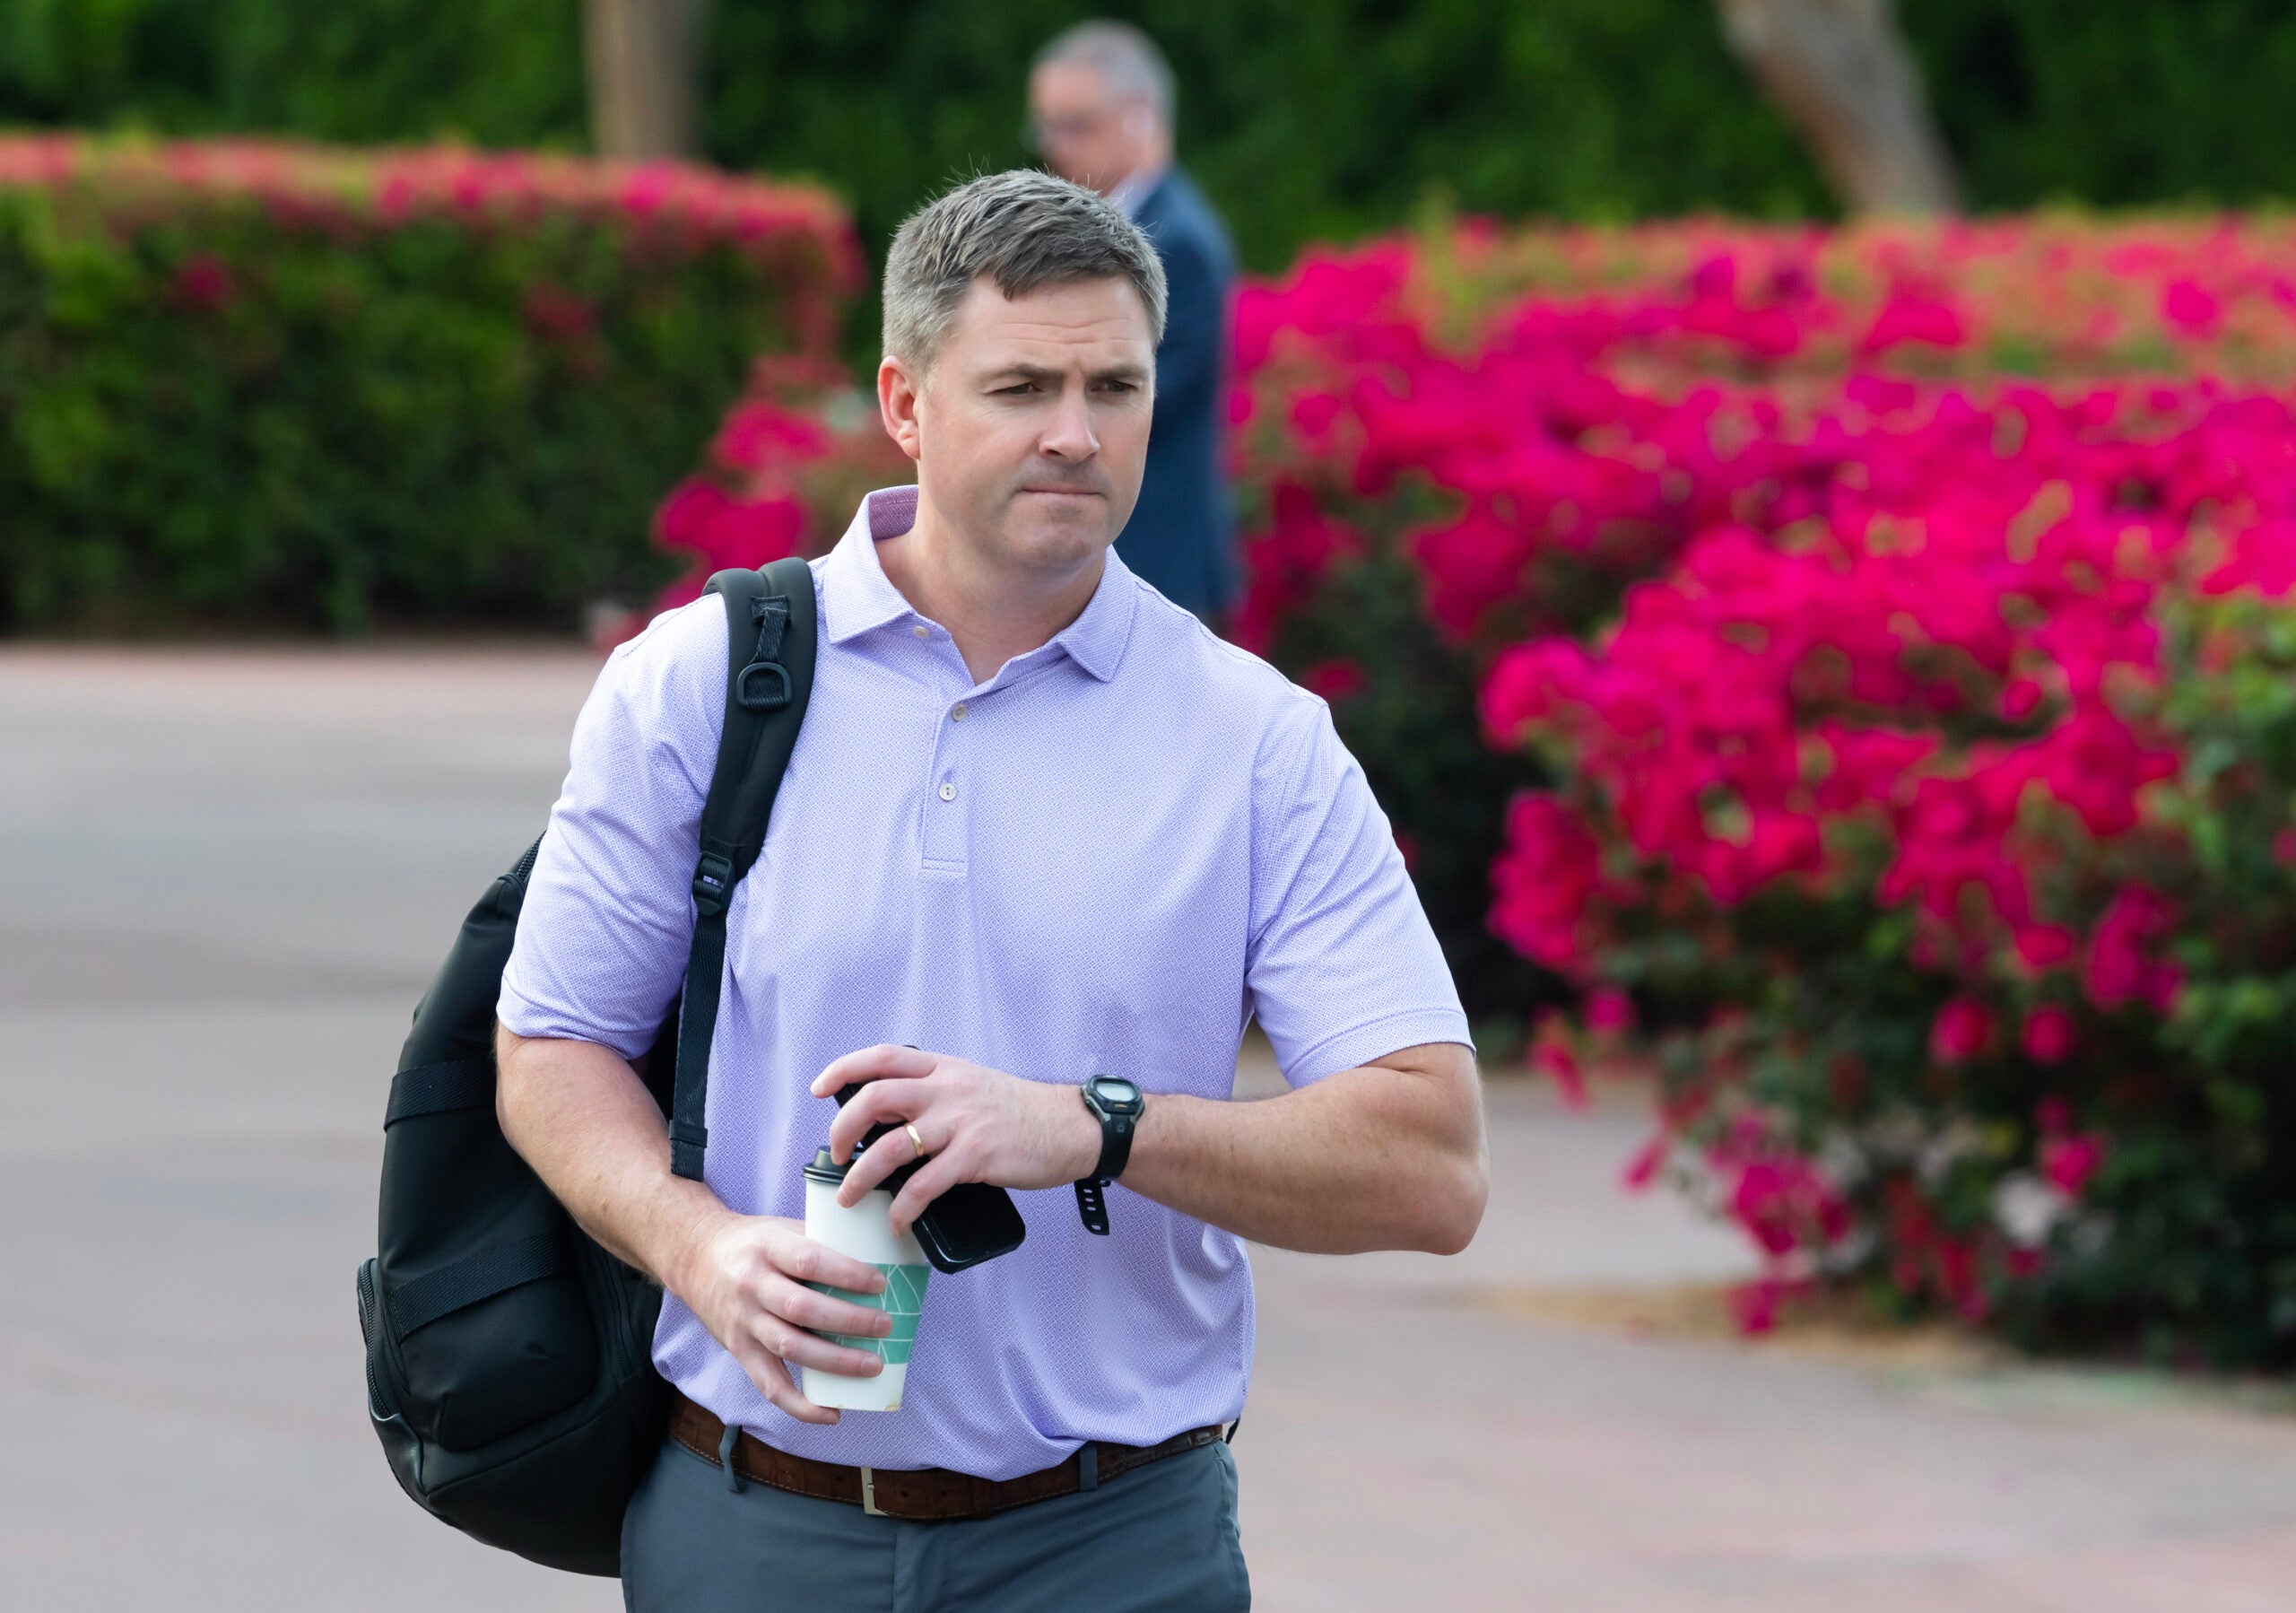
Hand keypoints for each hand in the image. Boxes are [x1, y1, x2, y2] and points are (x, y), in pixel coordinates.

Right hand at [672, 1212, 892, 1425]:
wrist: (696, 1258)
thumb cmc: (754, 1243)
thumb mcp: (782, 1229)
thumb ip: (819, 1243)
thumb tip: (877, 1257)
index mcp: (768, 1247)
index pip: (809, 1261)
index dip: (846, 1274)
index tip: (880, 1284)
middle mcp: (752, 1285)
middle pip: (802, 1309)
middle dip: (849, 1321)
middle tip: (885, 1325)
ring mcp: (744, 1321)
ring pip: (790, 1347)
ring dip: (834, 1361)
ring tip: (872, 1366)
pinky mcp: (739, 1350)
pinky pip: (769, 1384)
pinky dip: (800, 1404)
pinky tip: (831, 1413)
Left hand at [811, 1045, 1102, 1235]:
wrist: (1071, 1129)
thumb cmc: (1021, 1113)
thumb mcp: (974, 1085)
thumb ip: (937, 1092)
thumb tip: (891, 1117)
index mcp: (944, 1069)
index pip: (883, 1057)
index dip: (845, 1069)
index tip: (820, 1089)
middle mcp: (948, 1090)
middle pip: (874, 1098)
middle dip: (843, 1129)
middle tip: (837, 1154)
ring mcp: (961, 1123)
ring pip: (890, 1147)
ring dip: (861, 1177)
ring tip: (851, 1196)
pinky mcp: (975, 1157)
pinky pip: (923, 1186)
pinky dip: (902, 1209)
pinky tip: (898, 1222)